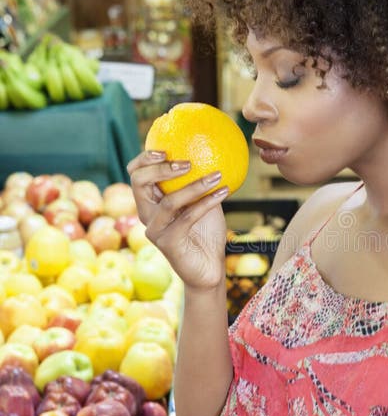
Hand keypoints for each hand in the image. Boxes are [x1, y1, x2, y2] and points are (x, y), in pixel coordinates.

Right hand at [127, 150, 228, 290]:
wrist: (209, 267)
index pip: (136, 174)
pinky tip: (224, 192)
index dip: (144, 159)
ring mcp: (155, 230)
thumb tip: (213, 150)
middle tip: (188, 162)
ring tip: (217, 175)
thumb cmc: (206, 232)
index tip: (165, 148)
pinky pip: (188, 218)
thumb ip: (198, 180)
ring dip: (195, 186)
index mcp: (150, 202)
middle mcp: (147, 215)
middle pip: (139, 183)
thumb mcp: (202, 200)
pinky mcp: (168, 244)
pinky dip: (207, 202)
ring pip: (169, 201)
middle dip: (160, 168)